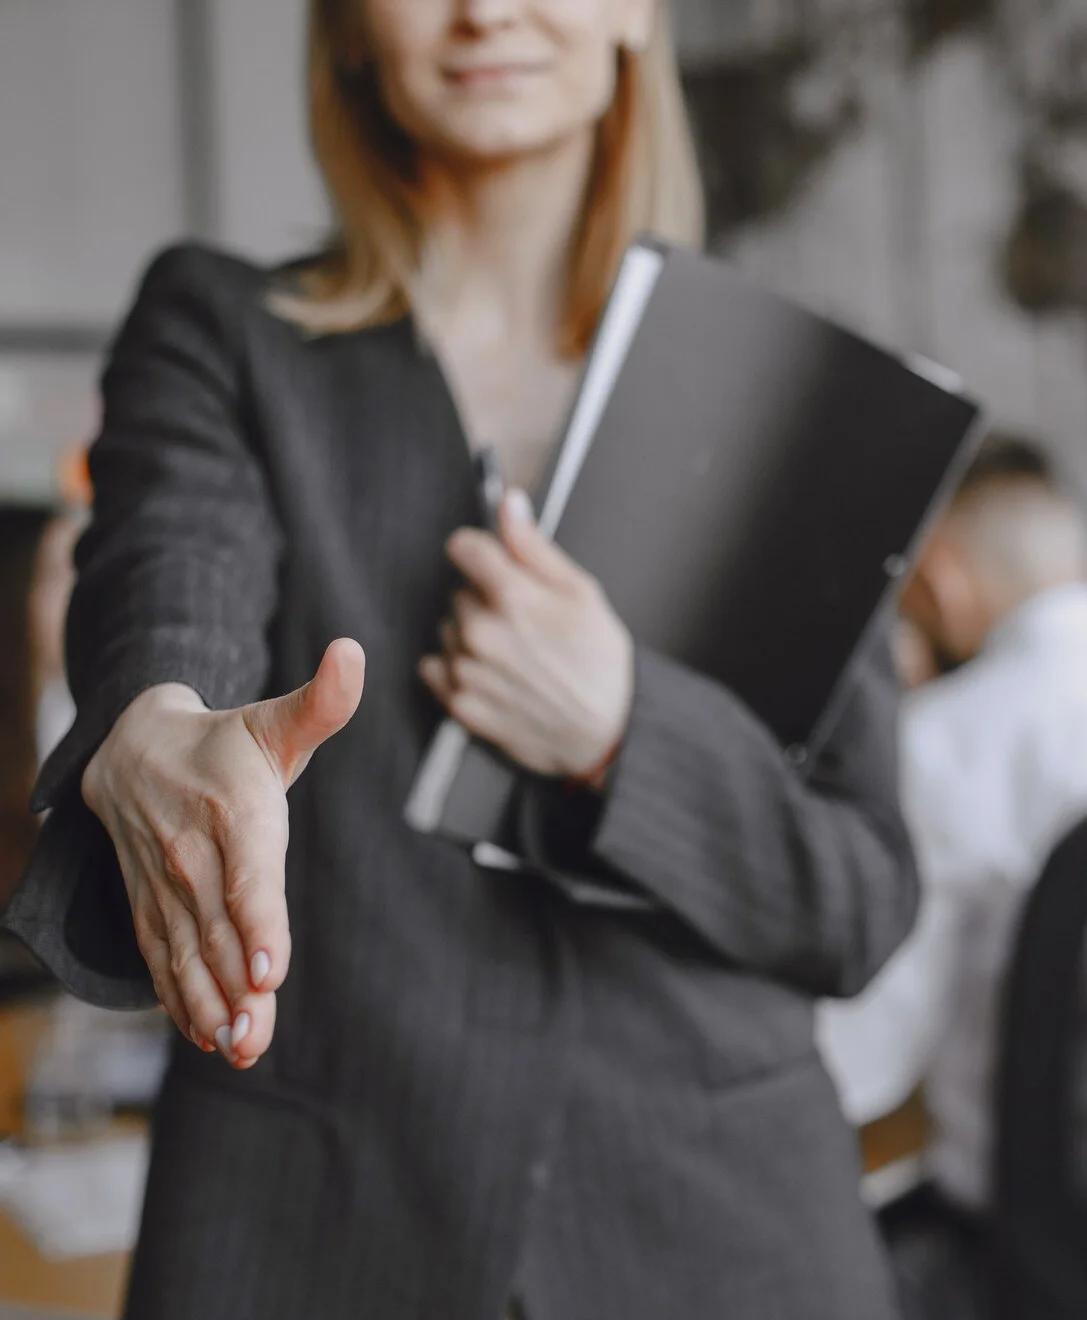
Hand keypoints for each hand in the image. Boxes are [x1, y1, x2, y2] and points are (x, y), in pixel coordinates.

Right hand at [80, 638, 364, 1067]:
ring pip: (187, 952)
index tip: (270, 968)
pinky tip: (205, 1035)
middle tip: (255, 1036)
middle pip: (218, 928)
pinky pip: (161, 959)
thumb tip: (354, 652)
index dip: (258, 919)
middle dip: (237, 987)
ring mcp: (165, 885)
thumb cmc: (225, 742)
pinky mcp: (149, 907)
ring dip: (209, 1004)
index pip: (247, 871)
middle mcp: (193, 851)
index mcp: (234, 807)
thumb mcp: (275, 721)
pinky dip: (179, 999)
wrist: (131, 750)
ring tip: (237, 1046)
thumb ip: (322, 702)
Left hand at [419, 491, 632, 780]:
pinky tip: (492, 675)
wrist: (608, 733)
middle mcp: (480, 632)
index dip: (483, 553)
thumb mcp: (581, 593)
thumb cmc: (600, 663)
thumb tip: (508, 505)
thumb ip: (534, 548)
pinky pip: (436, 668)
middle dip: (486, 600)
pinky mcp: (460, 705)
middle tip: (525, 624)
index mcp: (512, 598)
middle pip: (459, 592)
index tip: (497, 565)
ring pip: (449, 630)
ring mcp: (467, 671)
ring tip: (513, 654)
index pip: (464, 548)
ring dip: (471, 636)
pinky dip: (456, 668)